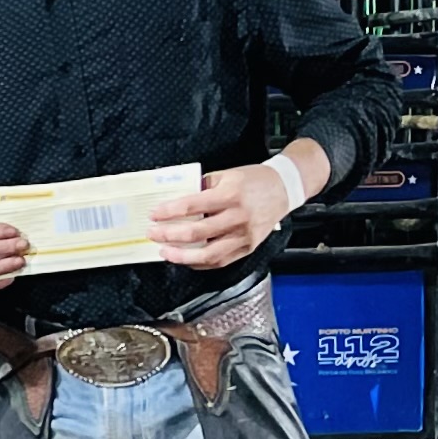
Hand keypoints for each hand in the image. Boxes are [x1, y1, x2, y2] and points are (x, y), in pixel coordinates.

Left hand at [147, 163, 293, 270]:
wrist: (284, 189)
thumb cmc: (254, 180)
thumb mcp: (226, 175)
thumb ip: (201, 187)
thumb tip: (176, 199)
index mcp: (230, 195)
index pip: (192, 205)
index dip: (169, 211)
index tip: (153, 215)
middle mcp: (238, 217)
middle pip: (196, 232)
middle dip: (169, 235)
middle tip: (153, 234)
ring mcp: (244, 235)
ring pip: (208, 254)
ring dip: (182, 256)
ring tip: (165, 253)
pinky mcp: (248, 247)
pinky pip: (220, 261)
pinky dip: (200, 263)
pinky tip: (186, 259)